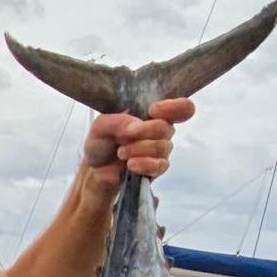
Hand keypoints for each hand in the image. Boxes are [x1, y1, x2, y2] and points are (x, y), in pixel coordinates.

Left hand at [80, 97, 194, 201]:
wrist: (95, 169)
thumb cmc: (102, 142)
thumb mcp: (101, 126)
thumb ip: (117, 120)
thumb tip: (135, 125)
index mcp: (152, 114)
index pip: (181, 108)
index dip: (173, 107)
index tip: (153, 110)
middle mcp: (161, 131)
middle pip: (166, 128)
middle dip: (144, 131)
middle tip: (124, 136)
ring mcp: (161, 150)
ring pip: (162, 147)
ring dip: (139, 149)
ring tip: (121, 152)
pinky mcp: (156, 169)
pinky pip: (159, 165)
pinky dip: (144, 164)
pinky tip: (130, 165)